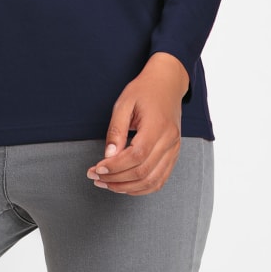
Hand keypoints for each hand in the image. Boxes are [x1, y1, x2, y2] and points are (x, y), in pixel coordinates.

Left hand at [86, 53, 187, 195]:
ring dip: (128, 187)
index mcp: (157, 126)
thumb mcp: (124, 103)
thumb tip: (108, 155)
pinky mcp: (174, 154)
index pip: (136, 156)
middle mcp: (169, 141)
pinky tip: (125, 185)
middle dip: (116, 179)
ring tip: (107, 184)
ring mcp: (174, 149)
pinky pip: (160, 179)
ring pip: (152, 181)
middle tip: (96, 178)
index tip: (97, 169)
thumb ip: (116, 130)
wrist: (167, 83)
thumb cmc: (144, 91)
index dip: (115, 167)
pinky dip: (142, 188)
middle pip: (143, 172)